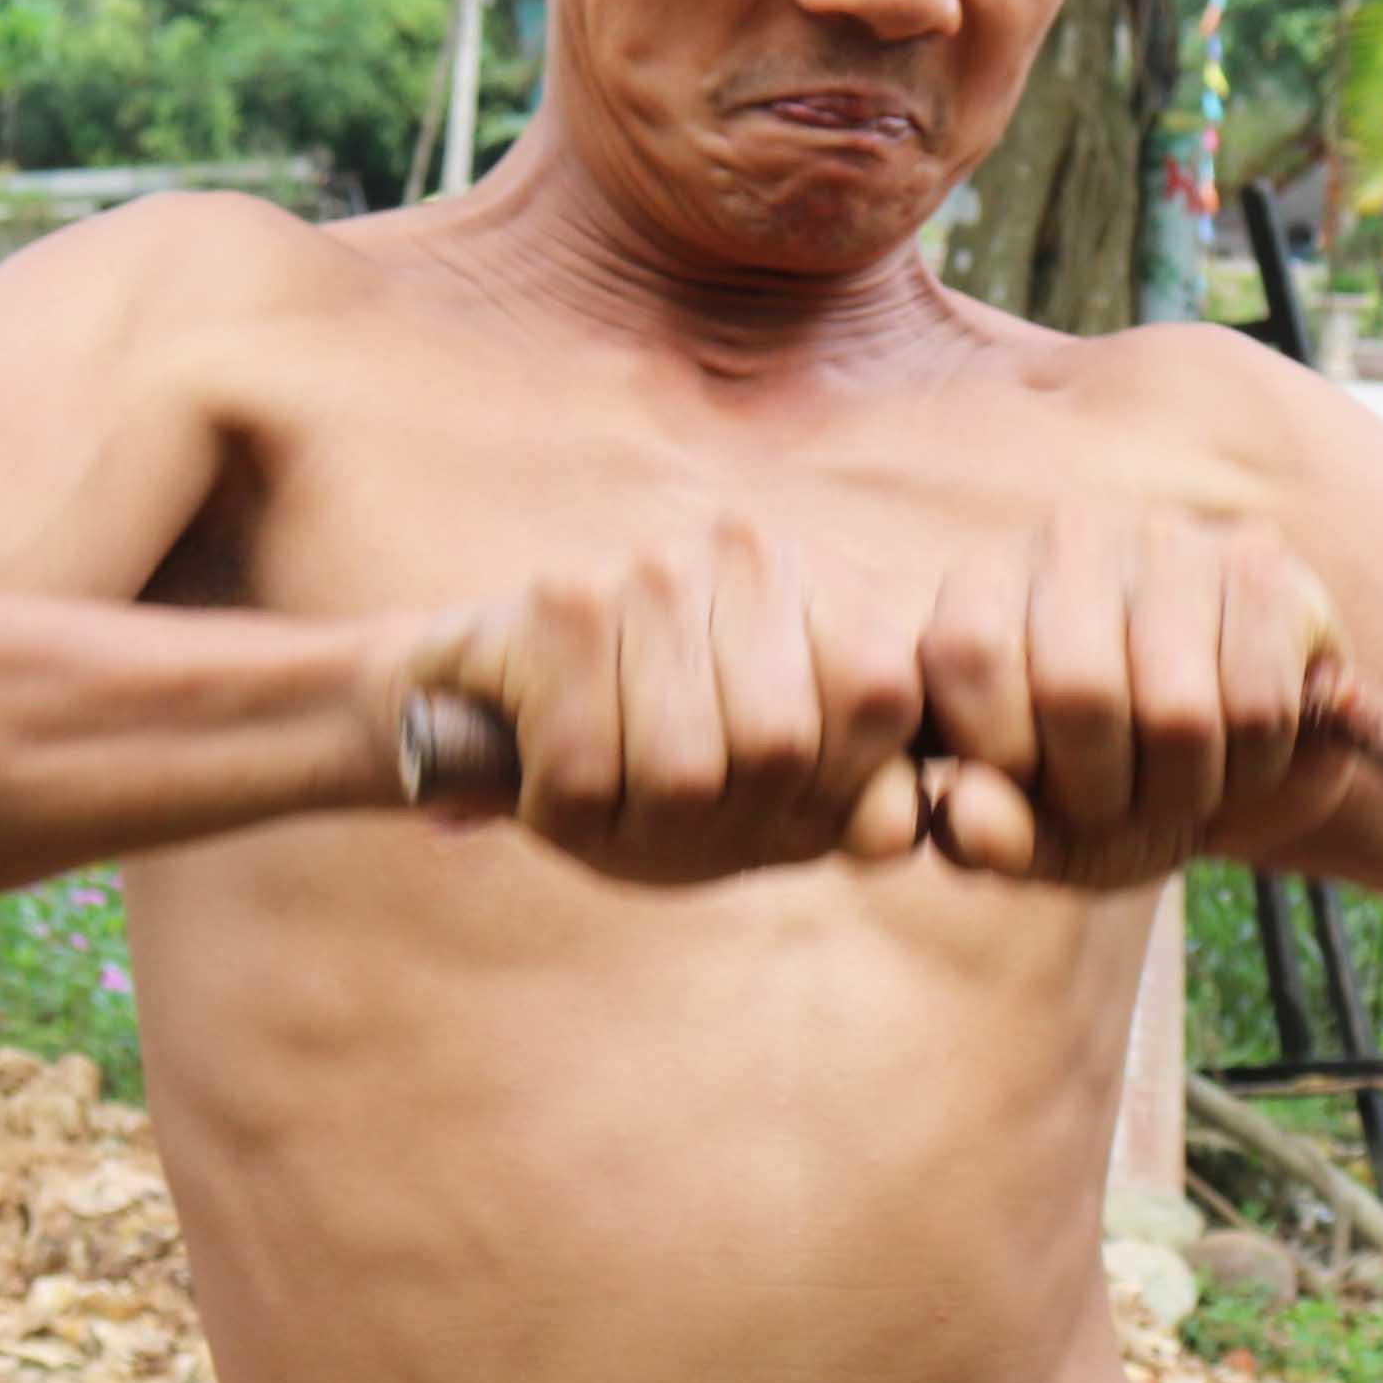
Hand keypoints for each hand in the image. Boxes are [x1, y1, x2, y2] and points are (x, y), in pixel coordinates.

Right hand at [389, 519, 928, 883]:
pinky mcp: (561, 602)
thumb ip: (862, 809)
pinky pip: (584, 770)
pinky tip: (546, 777)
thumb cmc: (658, 766)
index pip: (880, 698)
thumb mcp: (783, 803)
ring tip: (615, 788)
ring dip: (638, 820)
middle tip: (678, 804)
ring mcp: (654, 566)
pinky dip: (560, 811)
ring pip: (681, 767)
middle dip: (725, 812)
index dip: (829, 783)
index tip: (777, 793)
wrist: (484, 719)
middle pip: (777, 743)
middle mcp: (749, 551)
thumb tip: (898, 830)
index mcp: (826, 587)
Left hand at [903, 509, 1349, 890]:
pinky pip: (1260, 709)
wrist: (1242, 765)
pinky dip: (1254, 771)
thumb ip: (987, 835)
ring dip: (1186, 792)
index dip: (1006, 754)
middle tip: (1118, 805)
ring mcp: (1169, 541)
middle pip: (1079, 690)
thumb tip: (963, 807)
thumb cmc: (1114, 791)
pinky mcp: (1261, 566)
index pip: (968, 650)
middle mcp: (1069, 537)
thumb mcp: (1042, 835)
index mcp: (982, 585)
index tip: (1035, 791)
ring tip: (1180, 783)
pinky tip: (1240, 756)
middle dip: (1105, 794)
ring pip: (1180, 713)